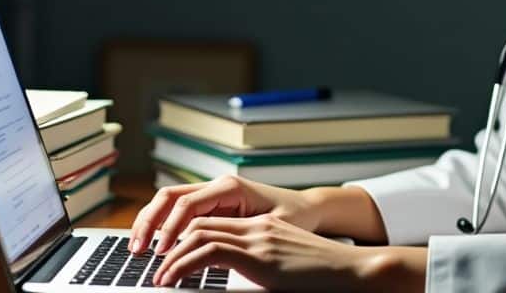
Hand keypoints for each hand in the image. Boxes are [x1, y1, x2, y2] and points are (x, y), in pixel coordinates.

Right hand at [128, 175, 319, 254]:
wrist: (307, 209)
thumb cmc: (294, 218)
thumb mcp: (269, 228)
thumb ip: (240, 235)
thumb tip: (210, 250)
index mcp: (230, 188)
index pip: (187, 204)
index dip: (169, 228)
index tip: (160, 251)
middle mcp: (217, 187)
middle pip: (169, 197)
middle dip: (149, 222)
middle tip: (137, 249)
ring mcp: (212, 195)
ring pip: (169, 203)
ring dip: (150, 223)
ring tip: (137, 248)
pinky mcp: (211, 206)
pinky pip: (179, 212)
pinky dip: (162, 225)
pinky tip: (153, 245)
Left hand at [150, 214, 365, 288]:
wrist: (352, 272)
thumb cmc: (324, 277)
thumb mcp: (286, 270)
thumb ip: (261, 269)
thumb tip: (239, 283)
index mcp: (262, 229)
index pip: (213, 223)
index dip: (184, 238)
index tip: (168, 259)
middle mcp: (257, 227)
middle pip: (199, 222)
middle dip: (170, 243)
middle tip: (153, 266)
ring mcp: (257, 238)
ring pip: (198, 234)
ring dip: (171, 256)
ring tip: (158, 278)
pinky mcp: (258, 254)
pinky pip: (208, 251)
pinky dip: (183, 265)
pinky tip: (172, 280)